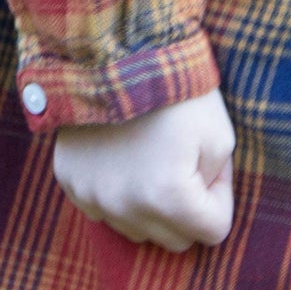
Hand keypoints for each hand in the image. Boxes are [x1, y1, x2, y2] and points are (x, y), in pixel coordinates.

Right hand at [51, 87, 235, 251]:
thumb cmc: (179, 90)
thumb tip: (196, 208)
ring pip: (136, 229)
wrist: (119, 49)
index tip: (209, 160)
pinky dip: (117, 192)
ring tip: (151, 156)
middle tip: (183, 160)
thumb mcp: (221, 136)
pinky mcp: (70, 182)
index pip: (215, 230)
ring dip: (150, 205)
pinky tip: (122, 154)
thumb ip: (214, 185)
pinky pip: (104, 210)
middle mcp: (125, 208)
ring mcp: (92, 197)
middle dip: (187, 209)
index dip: (220, 193)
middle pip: (174, 240)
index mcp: (169, 198)